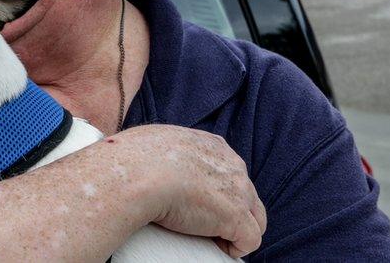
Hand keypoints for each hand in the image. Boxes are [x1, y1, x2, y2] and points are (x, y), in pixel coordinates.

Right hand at [117, 125, 266, 257]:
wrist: (138, 173)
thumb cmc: (134, 158)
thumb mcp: (155, 141)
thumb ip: (167, 150)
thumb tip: (151, 162)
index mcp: (213, 145)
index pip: (228, 171)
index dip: (217, 190)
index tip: (198, 202)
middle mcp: (233, 165)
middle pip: (246, 194)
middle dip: (229, 210)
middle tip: (203, 223)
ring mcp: (238, 191)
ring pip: (255, 218)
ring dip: (236, 230)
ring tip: (210, 239)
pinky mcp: (235, 216)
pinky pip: (250, 239)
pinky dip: (236, 247)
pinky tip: (216, 247)